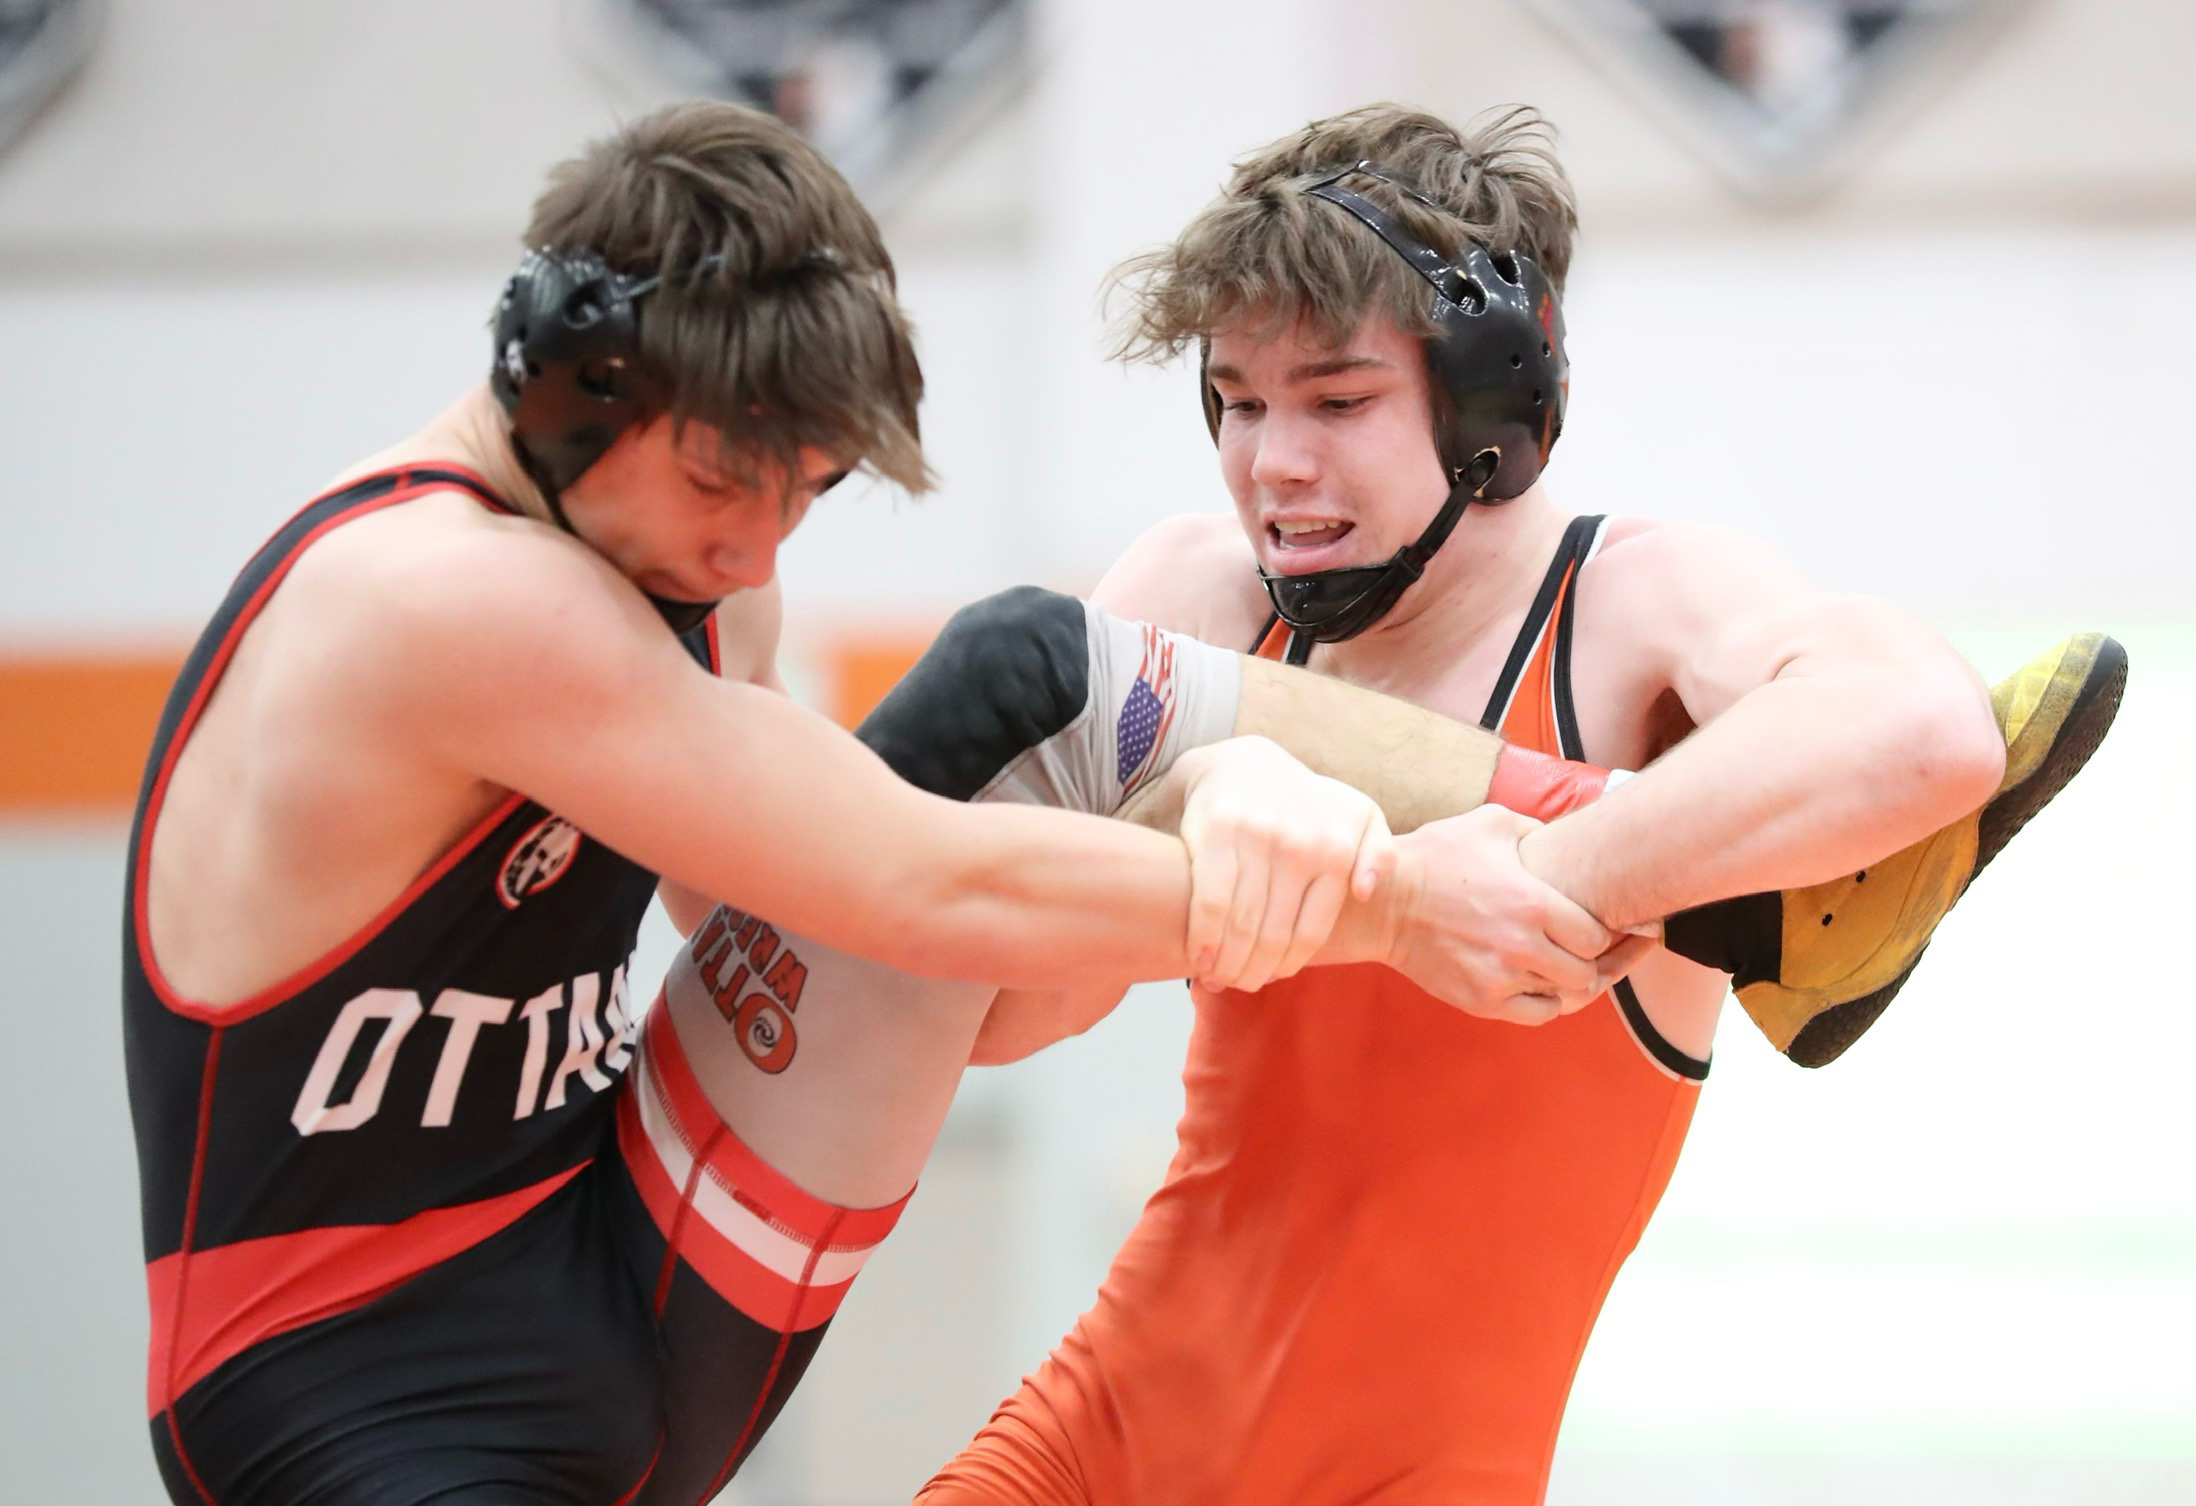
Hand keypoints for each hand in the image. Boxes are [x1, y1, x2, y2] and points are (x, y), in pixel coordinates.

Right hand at [1177, 736, 1396, 993]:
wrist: (1245, 762)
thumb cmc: (1308, 803)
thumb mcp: (1359, 818)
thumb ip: (1379, 854)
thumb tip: (1364, 893)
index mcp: (1335, 851)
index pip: (1310, 933)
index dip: (1286, 965)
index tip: (1269, 977)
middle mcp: (1300, 846)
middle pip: (1272, 936)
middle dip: (1252, 972)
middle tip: (1238, 984)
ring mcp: (1258, 839)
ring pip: (1241, 926)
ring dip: (1226, 963)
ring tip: (1217, 977)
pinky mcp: (1218, 833)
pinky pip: (1210, 903)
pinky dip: (1203, 938)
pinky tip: (1197, 955)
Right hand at [1385, 806, 1641, 1024]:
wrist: (1385, 904)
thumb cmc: (1436, 858)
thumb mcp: (1490, 823)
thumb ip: (1537, 828)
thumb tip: (1566, 835)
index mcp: (1534, 904)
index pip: (1597, 937)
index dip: (1601, 933)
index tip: (1593, 927)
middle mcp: (1523, 946)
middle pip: (1586, 971)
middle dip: (1588, 960)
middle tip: (1583, 950)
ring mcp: (1501, 978)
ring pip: (1565, 995)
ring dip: (1566, 980)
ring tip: (1560, 965)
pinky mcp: (1482, 1001)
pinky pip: (1538, 1015)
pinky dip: (1545, 1002)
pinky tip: (1537, 983)